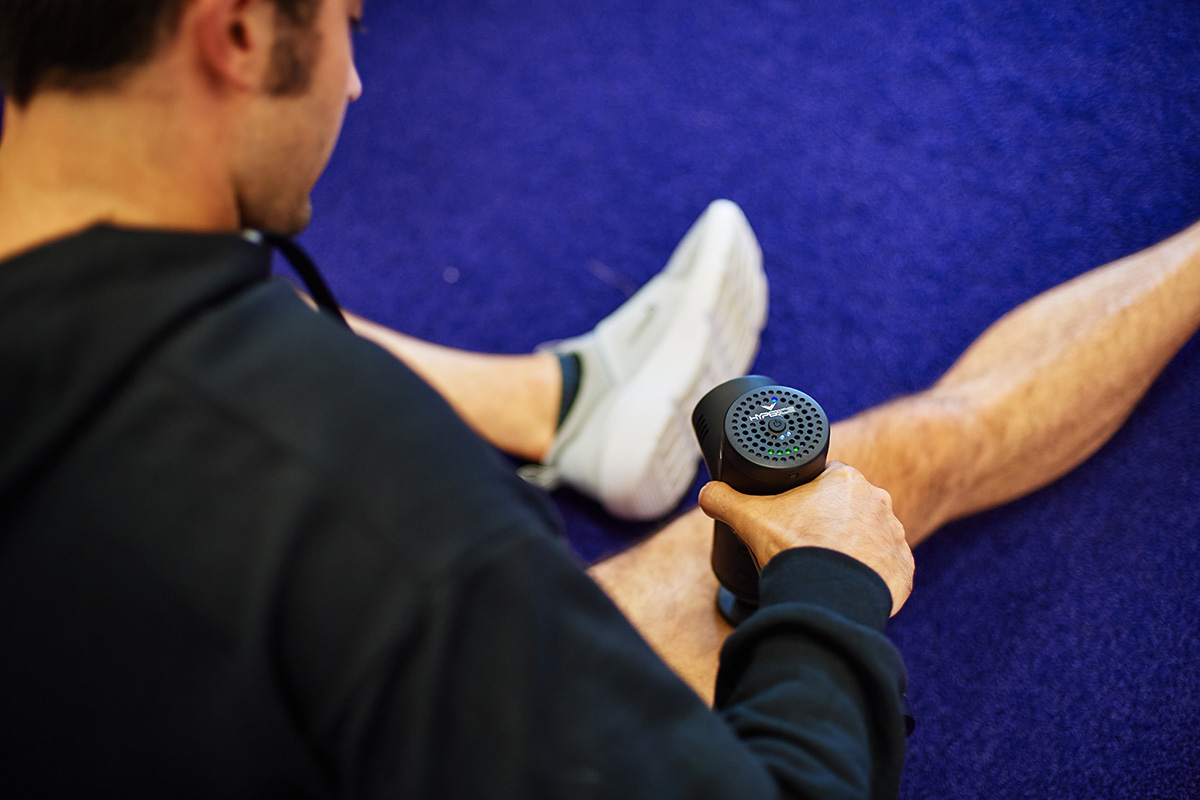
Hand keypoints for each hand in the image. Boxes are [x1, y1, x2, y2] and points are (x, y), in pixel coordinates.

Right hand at [698, 462, 913, 615]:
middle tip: (804, 544)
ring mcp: (895, 536)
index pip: (825, 479)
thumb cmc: (793, 551)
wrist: (826, 599)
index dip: (805, 498)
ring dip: (850, 549)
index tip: (794, 517)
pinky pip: (884, 568)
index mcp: (845, 480)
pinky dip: (867, 575)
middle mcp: (878, 502)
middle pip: (847, 509)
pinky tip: (844, 583)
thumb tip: (708, 493)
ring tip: (823, 567)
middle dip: (828, 524)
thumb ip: (723, 498)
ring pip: (867, 537)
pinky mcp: (903, 568)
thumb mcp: (748, 518)